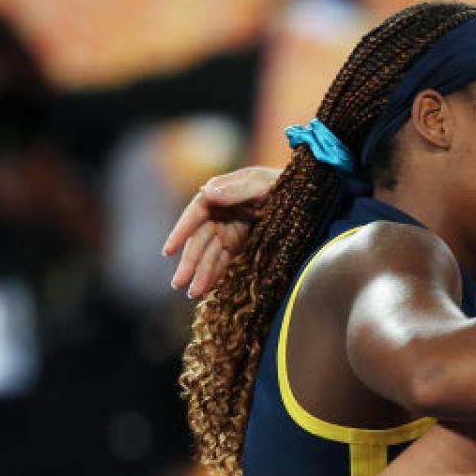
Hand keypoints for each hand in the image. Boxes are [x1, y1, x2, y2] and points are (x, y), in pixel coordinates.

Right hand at [162, 165, 281, 298]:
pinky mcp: (241, 245)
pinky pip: (225, 261)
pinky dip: (217, 275)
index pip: (195, 214)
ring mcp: (230, 230)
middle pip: (200, 240)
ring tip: (193, 293)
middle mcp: (221, 214)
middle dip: (189, 263)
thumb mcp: (262, 182)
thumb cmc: (284, 183)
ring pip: (210, 254)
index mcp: (221, 195)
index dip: (181, 231)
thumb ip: (237, 188)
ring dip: (201, 274)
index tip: (169, 250)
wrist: (306, 195)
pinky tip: (208, 289)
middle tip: (178, 283)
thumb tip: (206, 191)